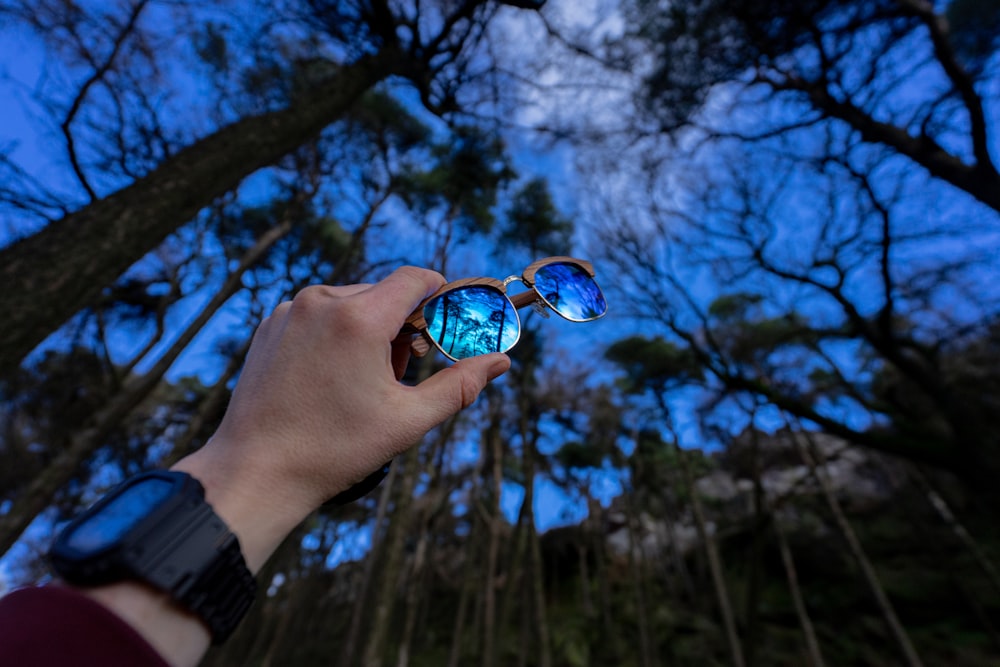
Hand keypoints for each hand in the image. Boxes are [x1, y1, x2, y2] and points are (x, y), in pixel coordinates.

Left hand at [173, 266, 509, 570]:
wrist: (255, 472)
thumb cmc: (333, 449)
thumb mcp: (407, 420)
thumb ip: (460, 385)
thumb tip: (502, 361)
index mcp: (358, 318)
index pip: (414, 279)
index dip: (440, 294)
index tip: (448, 322)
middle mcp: (321, 301)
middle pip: (383, 294)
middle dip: (403, 325)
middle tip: (401, 373)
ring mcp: (290, 311)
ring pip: (350, 303)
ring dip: (369, 329)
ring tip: (362, 381)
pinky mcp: (270, 325)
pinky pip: (319, 314)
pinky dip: (337, 333)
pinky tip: (331, 378)